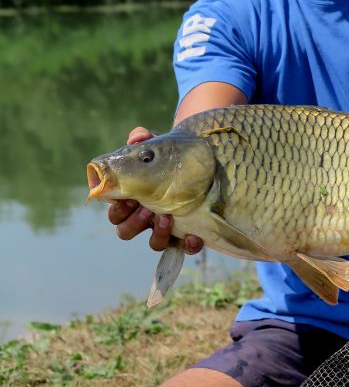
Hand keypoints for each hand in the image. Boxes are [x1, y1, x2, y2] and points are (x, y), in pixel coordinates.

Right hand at [107, 127, 203, 254]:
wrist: (195, 165)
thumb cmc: (167, 159)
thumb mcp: (155, 147)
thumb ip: (142, 139)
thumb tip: (137, 138)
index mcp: (131, 201)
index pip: (114, 213)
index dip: (116, 210)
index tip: (127, 198)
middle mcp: (145, 219)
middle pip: (125, 232)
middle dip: (133, 223)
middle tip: (144, 208)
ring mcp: (165, 229)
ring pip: (153, 244)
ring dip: (157, 234)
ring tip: (166, 217)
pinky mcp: (186, 235)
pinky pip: (185, 248)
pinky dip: (188, 245)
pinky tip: (193, 236)